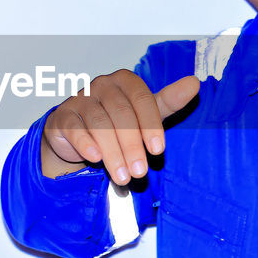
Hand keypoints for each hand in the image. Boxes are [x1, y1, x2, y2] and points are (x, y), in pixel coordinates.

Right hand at [40, 70, 200, 183]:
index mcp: (125, 80)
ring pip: (99, 124)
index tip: (158, 151)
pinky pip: (75, 129)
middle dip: (132, 146)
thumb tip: (194, 83)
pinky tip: (95, 158)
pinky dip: (86, 144)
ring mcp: (80, 99)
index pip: (142, 99)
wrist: (78, 136)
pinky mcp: (62, 117)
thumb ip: (168, 101)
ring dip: (113, 153)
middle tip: (140, 172)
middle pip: (121, 114)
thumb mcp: (144, 114)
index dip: (151, 125)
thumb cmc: (117, 123)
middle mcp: (101, 84)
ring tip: (123, 177)